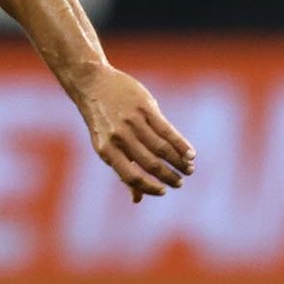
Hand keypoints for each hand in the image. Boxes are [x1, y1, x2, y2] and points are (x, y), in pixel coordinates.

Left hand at [71, 65, 194, 201]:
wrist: (92, 84)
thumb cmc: (102, 121)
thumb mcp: (106, 146)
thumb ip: (122, 169)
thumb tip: (137, 199)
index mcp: (106, 151)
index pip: (130, 176)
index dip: (149, 187)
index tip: (163, 191)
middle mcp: (119, 137)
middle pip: (149, 163)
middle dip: (168, 176)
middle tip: (180, 182)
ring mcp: (132, 122)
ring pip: (161, 148)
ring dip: (178, 161)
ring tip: (188, 168)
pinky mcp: (145, 108)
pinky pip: (167, 130)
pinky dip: (181, 144)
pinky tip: (190, 154)